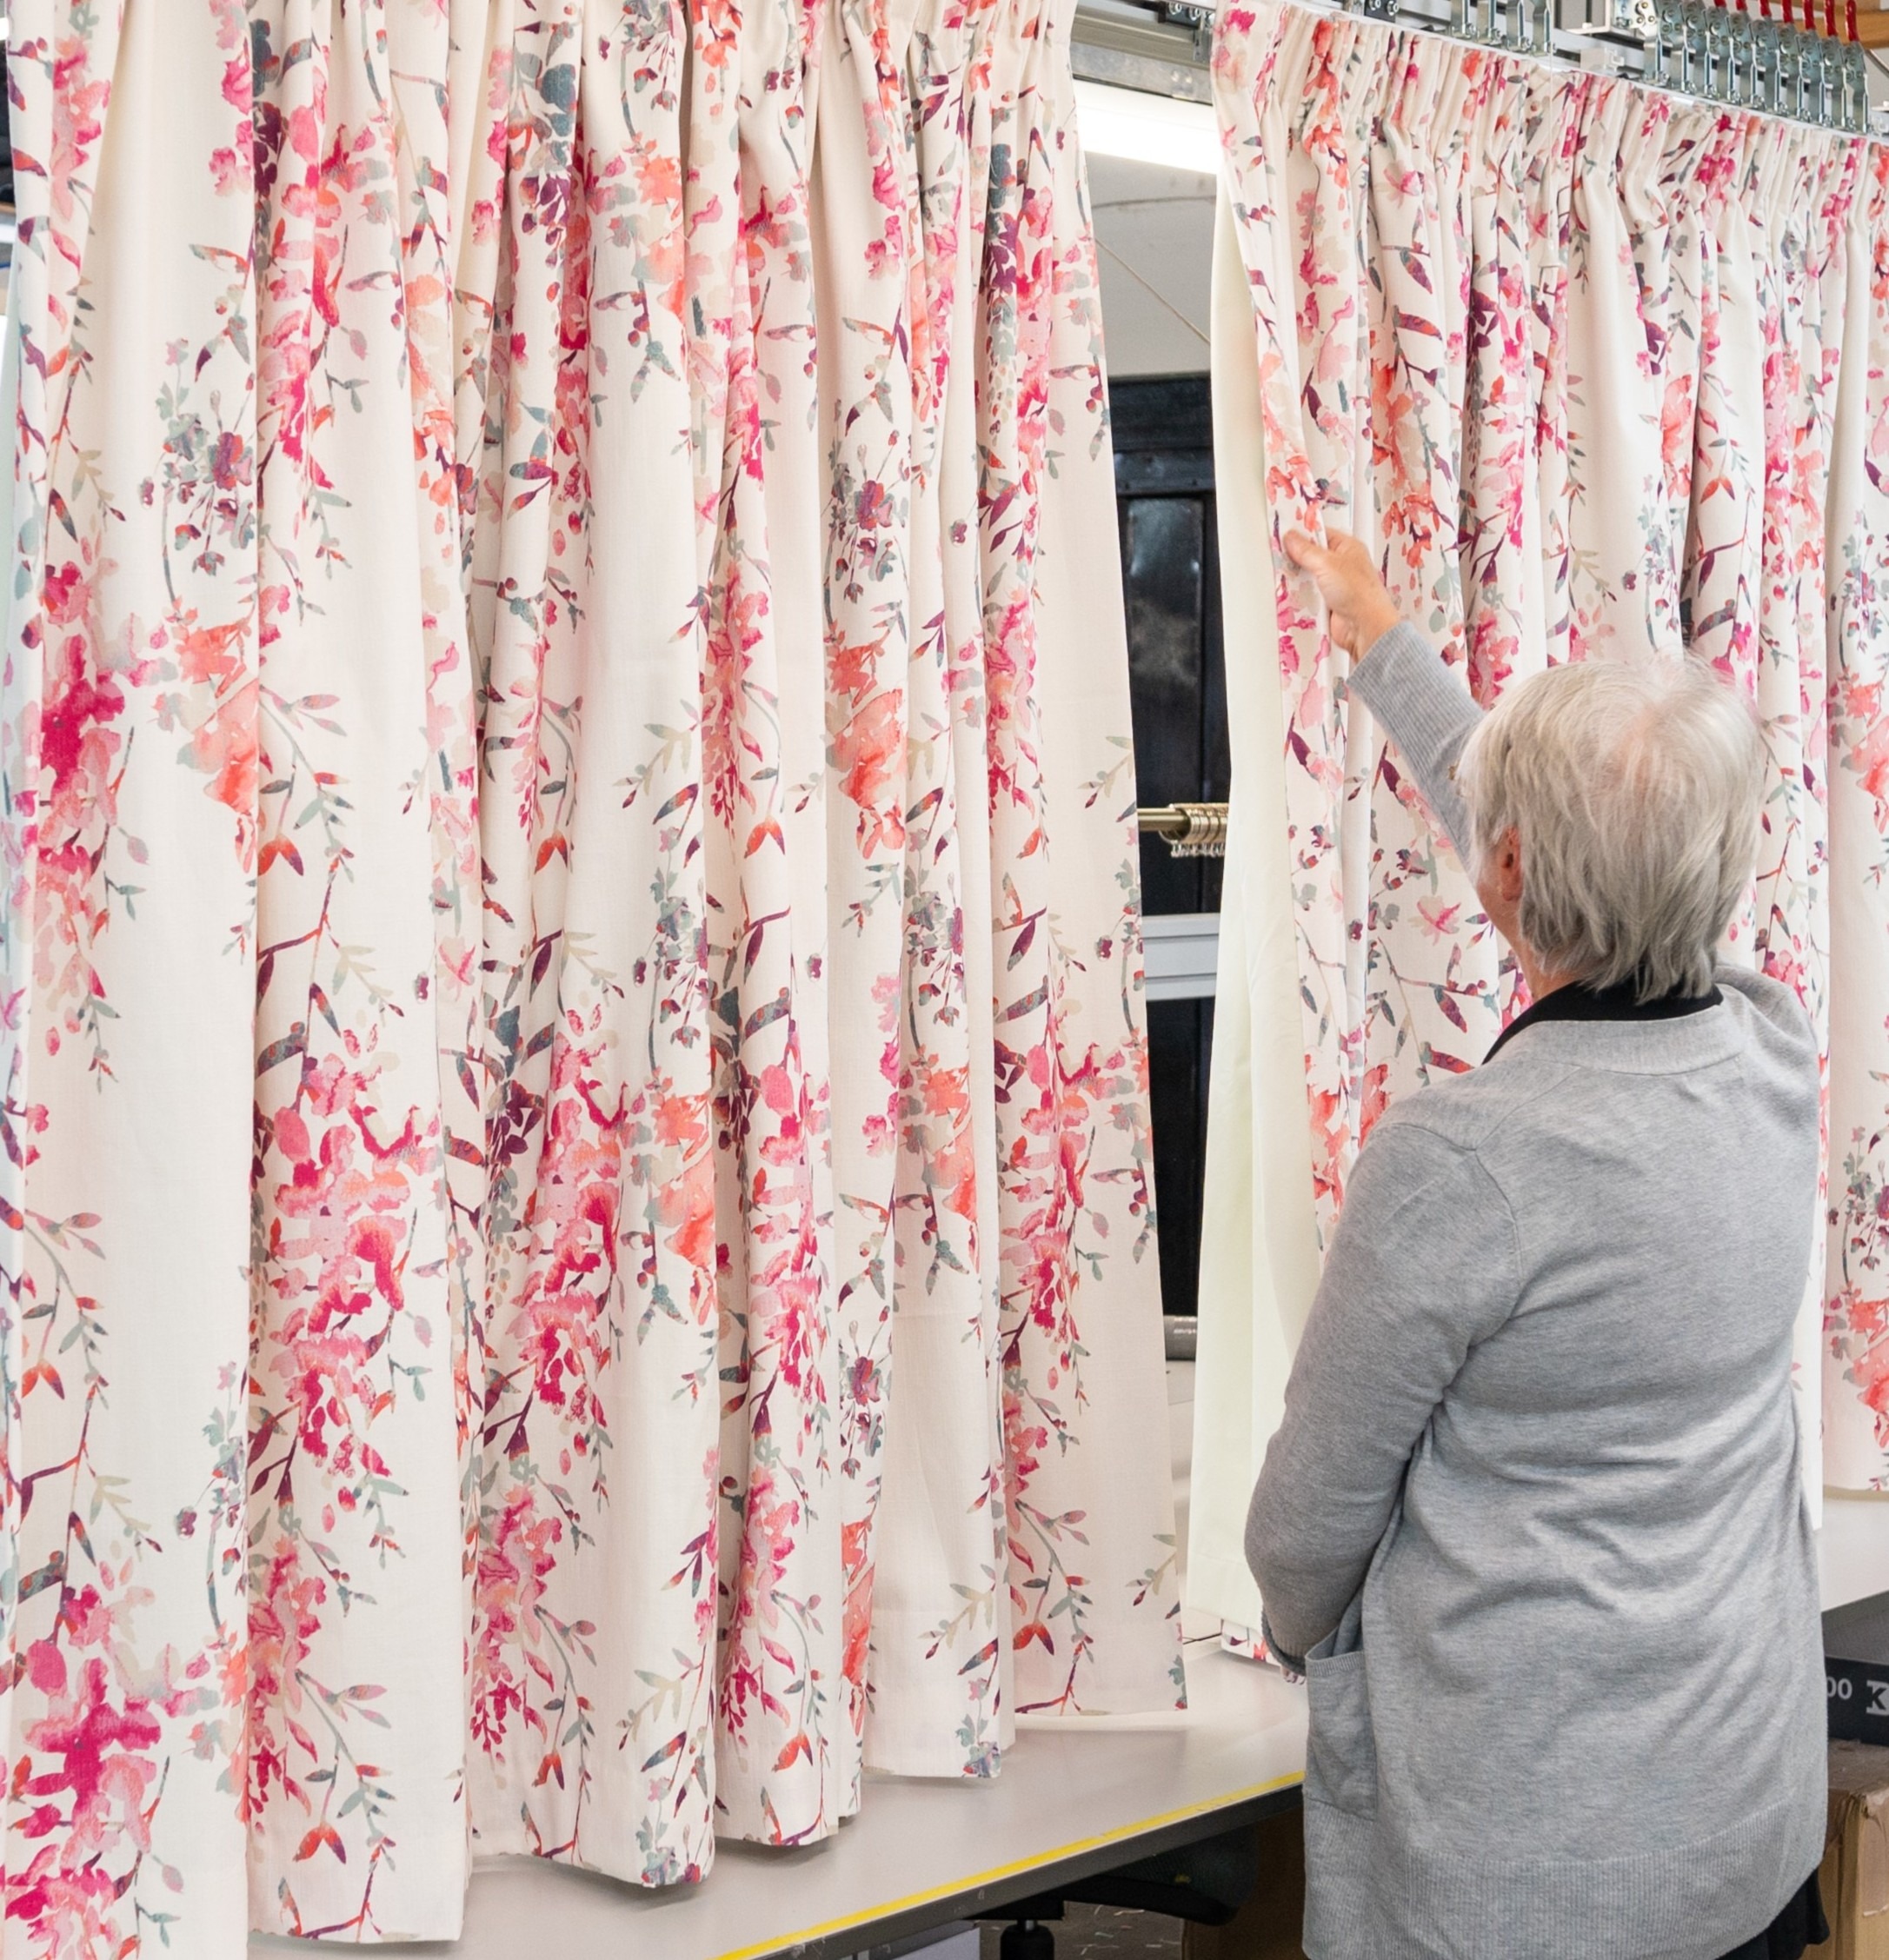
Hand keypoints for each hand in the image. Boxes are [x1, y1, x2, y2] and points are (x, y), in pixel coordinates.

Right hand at [1283, 527, 1401, 656]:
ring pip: (1307, 578)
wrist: (1364, 627)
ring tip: (1289, 580)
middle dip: (1297, 560)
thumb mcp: (1327, 563)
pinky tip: (1295, 597)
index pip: (1321, 534)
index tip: (1285, 534)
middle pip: (1311, 557)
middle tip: (1283, 559)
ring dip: (1298, 581)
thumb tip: (1292, 538)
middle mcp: (1341, 566)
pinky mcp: (1326, 604)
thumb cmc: (1360, 593)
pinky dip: (1300, 597)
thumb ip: (1306, 550)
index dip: (1303, 534)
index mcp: (1347, 548)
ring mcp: (1333, 586)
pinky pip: (1306, 596)